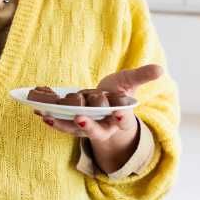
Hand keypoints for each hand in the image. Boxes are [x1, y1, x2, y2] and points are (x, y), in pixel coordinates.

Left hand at [36, 64, 163, 173]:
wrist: (105, 106)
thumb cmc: (118, 93)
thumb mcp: (130, 82)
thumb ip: (143, 75)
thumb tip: (160, 69)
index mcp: (121, 118)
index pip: (123, 119)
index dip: (121, 117)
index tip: (117, 112)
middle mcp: (104, 126)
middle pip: (98, 130)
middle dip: (89, 126)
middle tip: (81, 119)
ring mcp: (87, 128)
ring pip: (75, 130)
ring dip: (62, 124)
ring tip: (49, 117)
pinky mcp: (73, 126)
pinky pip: (62, 125)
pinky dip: (51, 119)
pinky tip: (39, 112)